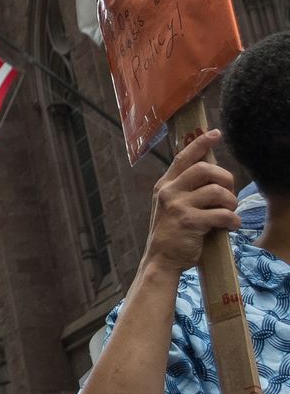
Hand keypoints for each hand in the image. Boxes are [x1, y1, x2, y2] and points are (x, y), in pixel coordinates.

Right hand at [142, 129, 239, 276]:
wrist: (161, 259)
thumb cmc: (172, 232)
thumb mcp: (171, 205)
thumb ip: (186, 189)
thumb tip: (213, 174)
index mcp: (165, 185)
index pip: (183, 157)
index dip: (200, 143)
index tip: (215, 133)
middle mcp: (169, 191)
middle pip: (205, 169)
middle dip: (225, 178)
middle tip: (229, 192)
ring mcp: (178, 206)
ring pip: (217, 191)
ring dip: (231, 202)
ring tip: (230, 212)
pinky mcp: (189, 222)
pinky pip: (222, 214)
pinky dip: (233, 220)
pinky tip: (230, 226)